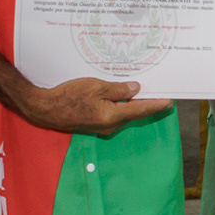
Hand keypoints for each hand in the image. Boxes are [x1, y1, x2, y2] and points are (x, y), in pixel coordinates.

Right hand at [15, 76, 171, 134]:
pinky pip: (113, 114)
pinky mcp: (95, 125)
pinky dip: (119, 106)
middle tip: (159, 91)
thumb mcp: (95, 87)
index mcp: (113, 116)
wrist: (44, 109)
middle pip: (134, 113)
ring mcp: (103, 127)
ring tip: (142, 90)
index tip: (170, 102)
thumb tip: (136, 90)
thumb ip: (118, 89)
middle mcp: (111, 126)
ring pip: (124, 114)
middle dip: (147, 103)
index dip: (157, 105)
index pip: (141, 110)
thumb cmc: (68, 96)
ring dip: (132, 104)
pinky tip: (121, 96)